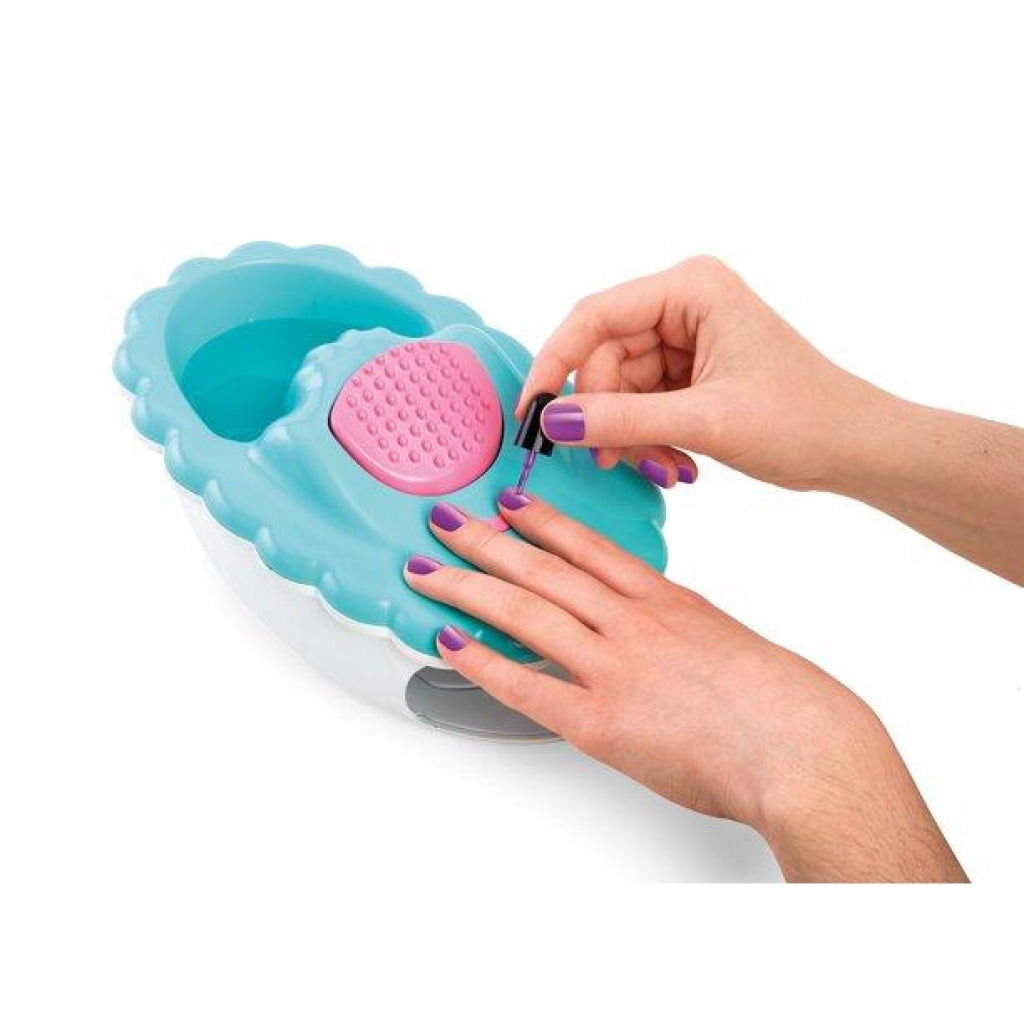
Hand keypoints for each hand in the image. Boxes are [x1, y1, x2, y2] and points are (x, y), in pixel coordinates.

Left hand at [403, 492, 966, 881]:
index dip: (544, 522)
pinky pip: (525, 685)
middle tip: (446, 522)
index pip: (591, 547)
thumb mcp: (730, 645)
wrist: (802, 746)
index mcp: (666, 601)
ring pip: (524, 611)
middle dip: (487, 542)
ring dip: (467, 586)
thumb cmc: (785, 703)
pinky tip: (449, 641)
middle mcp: (630, 623)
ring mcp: (611, 666)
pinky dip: (481, 661)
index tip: (513, 504)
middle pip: (543, 569)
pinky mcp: (599, 721)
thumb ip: (684, 634)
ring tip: (427, 569)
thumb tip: (663, 641)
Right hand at [518, 255, 882, 490]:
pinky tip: (675, 461)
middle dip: (603, 414)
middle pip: (604, 356)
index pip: (595, 316)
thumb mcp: (706, 421)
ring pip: (618, 386)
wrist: (855, 448)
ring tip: (664, 465)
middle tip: (611, 459)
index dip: (555, 364)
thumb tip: (553, 422)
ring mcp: (686, 337)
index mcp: (692, 288)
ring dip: (629, 433)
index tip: (532, 414)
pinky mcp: (689, 370)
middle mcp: (684, 304)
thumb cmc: (803, 419)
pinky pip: (640, 402)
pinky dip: (647, 436)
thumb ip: (623, 420)